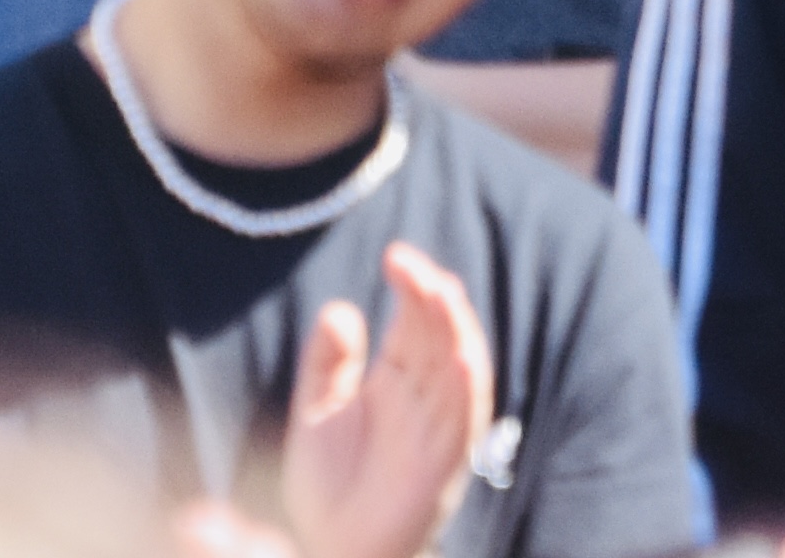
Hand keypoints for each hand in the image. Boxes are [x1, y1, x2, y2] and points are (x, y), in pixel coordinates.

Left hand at [275, 242, 499, 557]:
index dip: (414, 288)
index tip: (397, 257)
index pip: (417, 323)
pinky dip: (468, 390)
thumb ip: (326, 363)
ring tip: (442, 292)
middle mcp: (424, 402)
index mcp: (398, 382)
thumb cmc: (326, 488)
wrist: (327, 549)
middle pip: (442, 337)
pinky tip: (462, 357)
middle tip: (410, 265)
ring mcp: (437, 433)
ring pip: (460, 371)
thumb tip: (339, 309)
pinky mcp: (442, 468)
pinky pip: (463, 425)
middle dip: (432, 298)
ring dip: (457, 331)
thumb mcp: (316, 413)